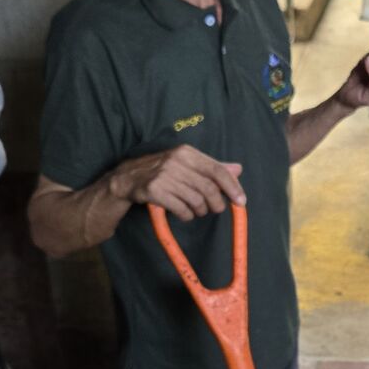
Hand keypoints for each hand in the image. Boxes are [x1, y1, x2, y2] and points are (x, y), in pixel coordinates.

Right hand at [108, 145, 245, 221]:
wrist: (127, 178)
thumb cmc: (163, 171)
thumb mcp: (187, 164)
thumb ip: (212, 167)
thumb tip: (238, 169)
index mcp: (187, 153)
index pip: (217, 170)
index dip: (232, 187)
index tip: (241, 201)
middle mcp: (176, 161)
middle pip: (208, 188)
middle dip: (216, 204)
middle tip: (215, 209)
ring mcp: (164, 176)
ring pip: (196, 201)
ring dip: (200, 211)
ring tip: (196, 210)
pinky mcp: (154, 191)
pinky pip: (181, 209)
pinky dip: (187, 215)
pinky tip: (183, 213)